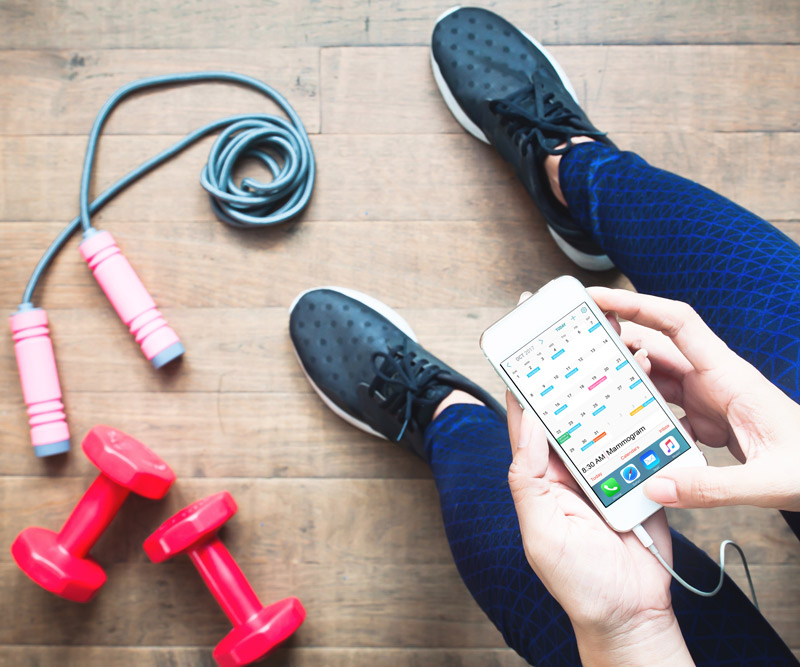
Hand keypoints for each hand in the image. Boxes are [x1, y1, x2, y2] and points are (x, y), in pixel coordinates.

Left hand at [506, 293, 692, 666]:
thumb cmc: (577, 580)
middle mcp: (569, 464)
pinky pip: (638, 435)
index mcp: (539, 472)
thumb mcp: (540, 529)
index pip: (527, 414)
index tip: (521, 335)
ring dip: (611, 381)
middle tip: (579, 325)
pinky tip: (647, 385)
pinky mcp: (636, 473)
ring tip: (620, 345)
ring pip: (605, 413)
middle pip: (569, 404)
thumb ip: (528, 477)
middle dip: (573, 366)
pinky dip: (643, 409)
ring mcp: (604, 467)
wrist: (629, 612)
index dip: (523, 375)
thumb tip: (524, 422)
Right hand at [589, 287, 799, 511]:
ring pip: (655, 376)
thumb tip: (656, 486)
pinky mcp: (705, 419)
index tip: (600, 299)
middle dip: (616, 341)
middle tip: (577, 344)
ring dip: (625, 378)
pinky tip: (621, 424)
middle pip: (655, 346)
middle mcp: (714, 380)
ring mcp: (708, 398)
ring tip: (590, 385)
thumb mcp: (768, 481)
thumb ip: (712, 488)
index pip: (677, 323)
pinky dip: (639, 410)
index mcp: (729, 376)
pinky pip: (662, 406)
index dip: (637, 305)